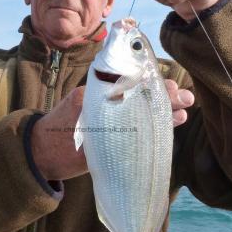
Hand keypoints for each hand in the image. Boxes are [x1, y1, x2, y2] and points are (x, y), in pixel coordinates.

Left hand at [31, 81, 193, 180]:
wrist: (45, 153)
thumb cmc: (58, 128)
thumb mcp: (77, 110)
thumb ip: (97, 100)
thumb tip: (119, 88)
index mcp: (102, 92)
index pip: (132, 79)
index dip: (149, 77)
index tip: (164, 79)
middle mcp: (113, 103)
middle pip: (143, 94)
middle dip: (164, 94)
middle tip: (183, 96)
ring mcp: (119, 121)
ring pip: (147, 111)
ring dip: (166, 108)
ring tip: (186, 107)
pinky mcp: (122, 137)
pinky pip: (144, 128)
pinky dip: (159, 125)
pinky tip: (176, 120)